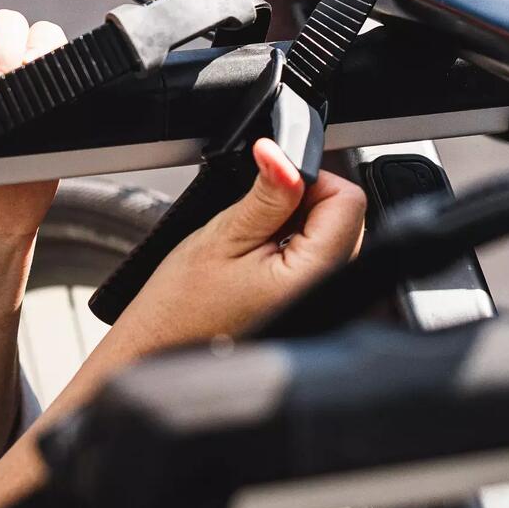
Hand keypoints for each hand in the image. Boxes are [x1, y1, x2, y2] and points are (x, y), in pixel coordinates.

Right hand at [117, 138, 366, 351]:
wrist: (160, 353)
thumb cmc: (180, 310)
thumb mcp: (223, 236)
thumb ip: (268, 194)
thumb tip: (287, 154)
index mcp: (314, 275)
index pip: (348, 200)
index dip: (310, 180)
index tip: (275, 184)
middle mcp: (329, 294)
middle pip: (345, 218)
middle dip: (304, 203)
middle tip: (257, 219)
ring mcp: (323, 305)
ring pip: (332, 237)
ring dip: (298, 226)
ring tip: (253, 244)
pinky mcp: (311, 308)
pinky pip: (320, 261)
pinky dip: (294, 248)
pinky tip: (259, 260)